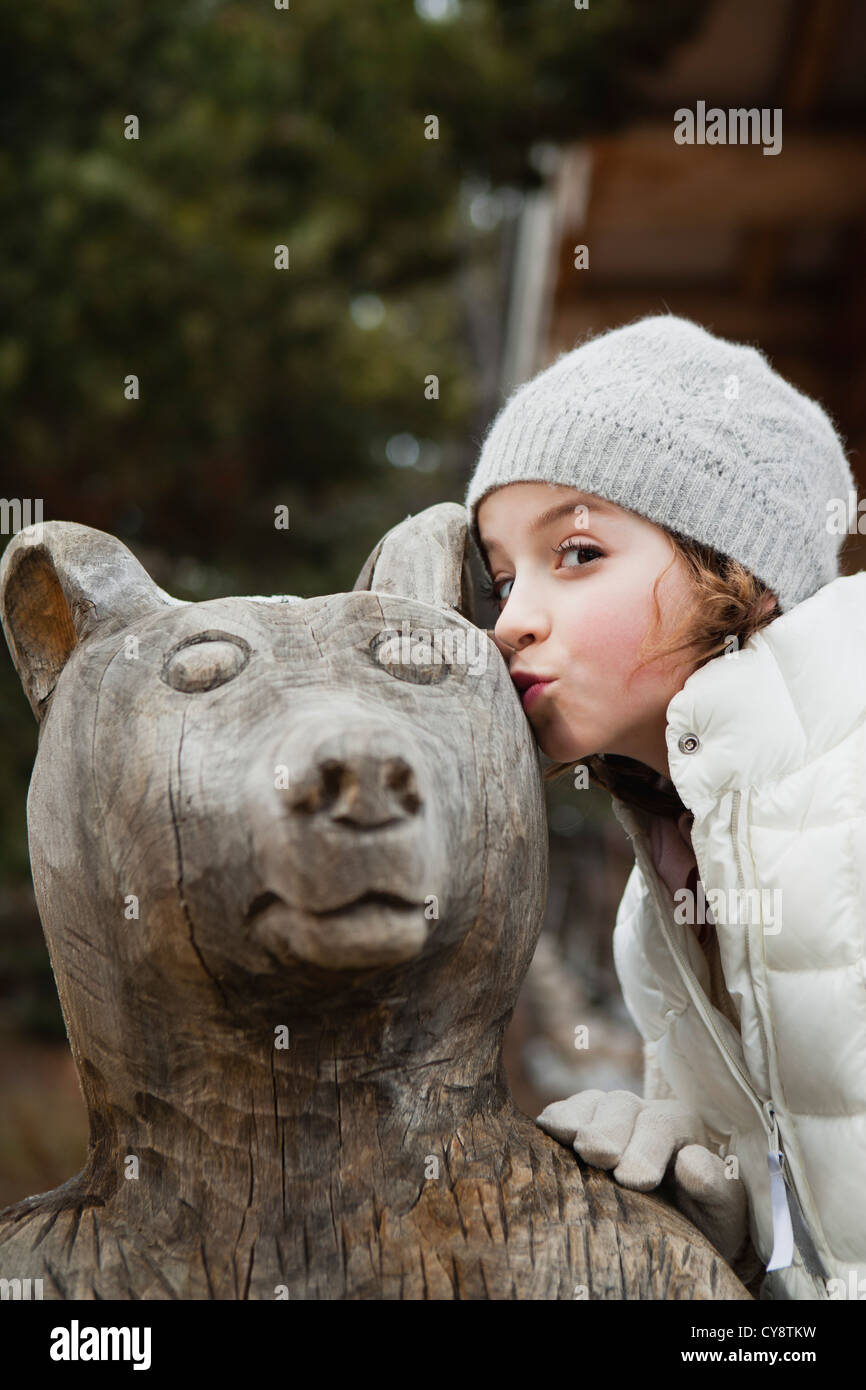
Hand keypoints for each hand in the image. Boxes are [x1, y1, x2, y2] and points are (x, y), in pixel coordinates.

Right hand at [536, 1089, 748, 1264]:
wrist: (677, 1235)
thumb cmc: (703, 1220)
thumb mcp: (723, 1211)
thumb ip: (716, 1184)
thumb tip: (690, 1160)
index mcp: (681, 1127)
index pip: (663, 1124)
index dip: (648, 1146)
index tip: (635, 1179)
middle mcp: (642, 1114)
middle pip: (622, 1106)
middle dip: (609, 1129)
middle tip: (598, 1155)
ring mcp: (608, 1119)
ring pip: (592, 1105)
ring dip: (578, 1121)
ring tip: (570, 1141)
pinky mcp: (579, 1130)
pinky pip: (566, 1113)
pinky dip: (556, 1119)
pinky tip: (547, 1131)